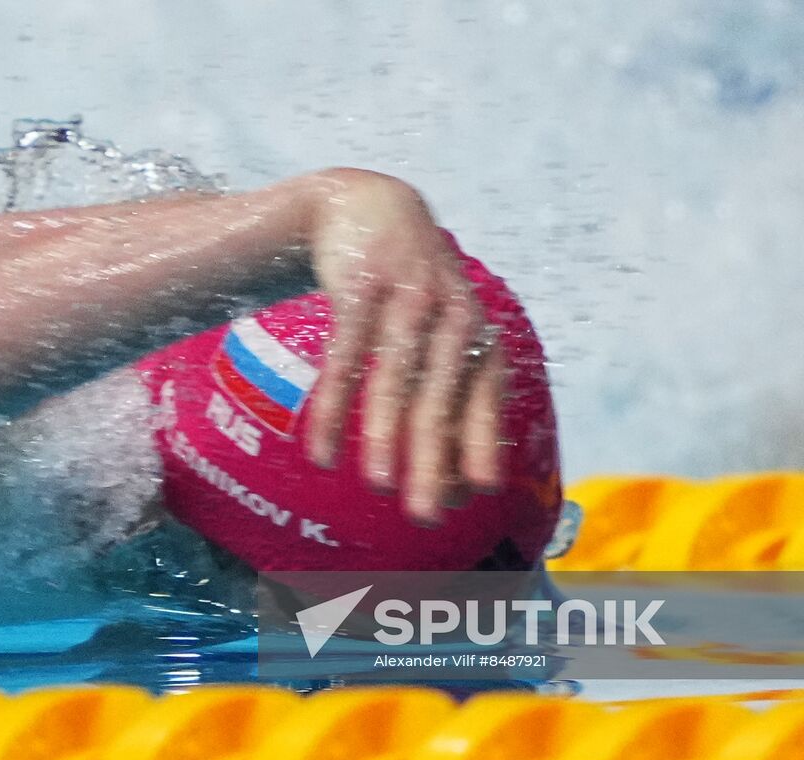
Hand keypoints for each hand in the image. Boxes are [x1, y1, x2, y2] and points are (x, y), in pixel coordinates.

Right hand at [304, 170, 506, 522]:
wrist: (366, 202)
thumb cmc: (407, 286)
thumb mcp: (441, 325)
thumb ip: (451, 385)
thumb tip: (458, 476)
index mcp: (475, 330)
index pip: (481, 398)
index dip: (477, 444)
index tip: (472, 495)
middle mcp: (449, 315)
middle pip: (439, 400)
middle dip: (430, 461)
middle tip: (422, 514)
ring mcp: (405, 297)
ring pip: (394, 381)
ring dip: (385, 437)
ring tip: (378, 486)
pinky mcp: (360, 287)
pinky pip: (344, 359)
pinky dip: (333, 407)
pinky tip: (322, 450)